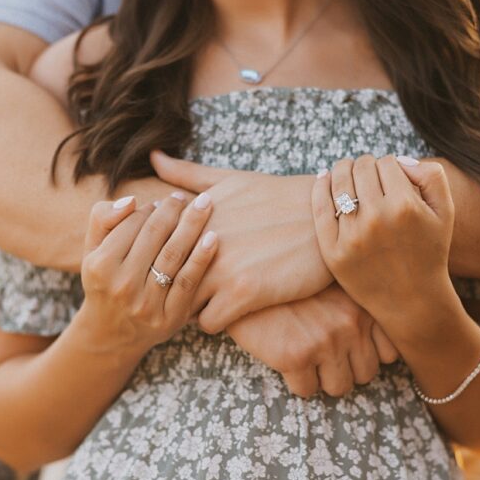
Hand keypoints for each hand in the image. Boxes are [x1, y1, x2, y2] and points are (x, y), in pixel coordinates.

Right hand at [74, 191, 217, 355]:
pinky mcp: (170, 317)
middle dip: (173, 210)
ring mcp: (147, 303)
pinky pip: (189, 281)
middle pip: (155, 236)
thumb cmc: (105, 281)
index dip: (151, 208)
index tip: (164, 201)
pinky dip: (202, 257)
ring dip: (192, 225)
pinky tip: (214, 237)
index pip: (132, 224)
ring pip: (173, 255)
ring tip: (205, 204)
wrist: (111, 334)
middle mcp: (122, 285)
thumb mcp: (92, 251)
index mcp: (100, 265)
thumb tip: (131, 201)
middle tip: (187, 197)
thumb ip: (103, 219)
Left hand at [150, 150, 332, 332]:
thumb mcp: (231, 179)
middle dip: (167, 286)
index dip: (158, 257)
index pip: (151, 244)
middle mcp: (201, 239)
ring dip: (190, 307)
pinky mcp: (244, 292)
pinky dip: (215, 321)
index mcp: (193, 213)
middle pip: (161, 276)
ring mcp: (221, 266)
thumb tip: (154, 157)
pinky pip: (207, 323)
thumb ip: (188, 174)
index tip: (172, 264)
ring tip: (209, 300)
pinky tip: (230, 310)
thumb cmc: (280, 197)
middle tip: (184, 290)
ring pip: (180, 304)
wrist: (328, 216)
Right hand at [226, 284, 400, 397]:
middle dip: (346, 367)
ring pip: (339, 387)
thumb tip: (368, 337)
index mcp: (362, 302)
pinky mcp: (295, 355)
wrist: (241, 269)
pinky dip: (295, 380)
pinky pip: (306, 389)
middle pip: (366, 373)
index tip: (352, 347)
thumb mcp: (329, 278)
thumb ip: (352, 302)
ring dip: (323, 378)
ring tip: (306, 356)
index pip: (391, 351)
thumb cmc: (284, 274)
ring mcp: (325, 340)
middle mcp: (351, 322)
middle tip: (323, 353)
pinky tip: (284, 356)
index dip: (369, 353)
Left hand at [311, 154, 459, 325]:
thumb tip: (399, 159)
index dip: (389, 165)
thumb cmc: (429, 251)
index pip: (387, 162)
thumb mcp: (445, 212)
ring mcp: (351, 236)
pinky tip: (325, 180)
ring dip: (343, 170)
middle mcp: (376, 219)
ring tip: (348, 173)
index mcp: (405, 206)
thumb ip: (431, 176)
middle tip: (368, 174)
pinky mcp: (332, 251)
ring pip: (339, 181)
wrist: (412, 302)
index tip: (389, 176)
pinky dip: (321, 186)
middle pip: (361, 167)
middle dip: (366, 166)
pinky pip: (319, 206)